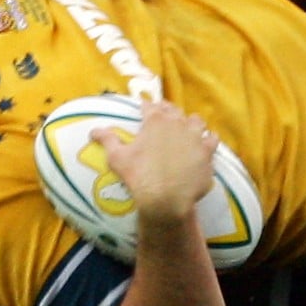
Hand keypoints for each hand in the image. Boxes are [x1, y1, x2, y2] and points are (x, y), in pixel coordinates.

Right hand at [92, 100, 217, 221]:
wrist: (166, 199)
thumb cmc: (139, 177)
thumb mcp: (117, 158)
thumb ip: (107, 140)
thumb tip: (93, 130)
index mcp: (155, 120)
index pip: (150, 105)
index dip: (147, 106)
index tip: (144, 108)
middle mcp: (177, 123)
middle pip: (173, 110)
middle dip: (167, 112)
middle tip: (163, 119)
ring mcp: (195, 136)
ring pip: (196, 121)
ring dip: (190, 123)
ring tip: (186, 129)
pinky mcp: (208, 152)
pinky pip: (212, 139)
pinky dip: (208, 140)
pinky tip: (204, 144)